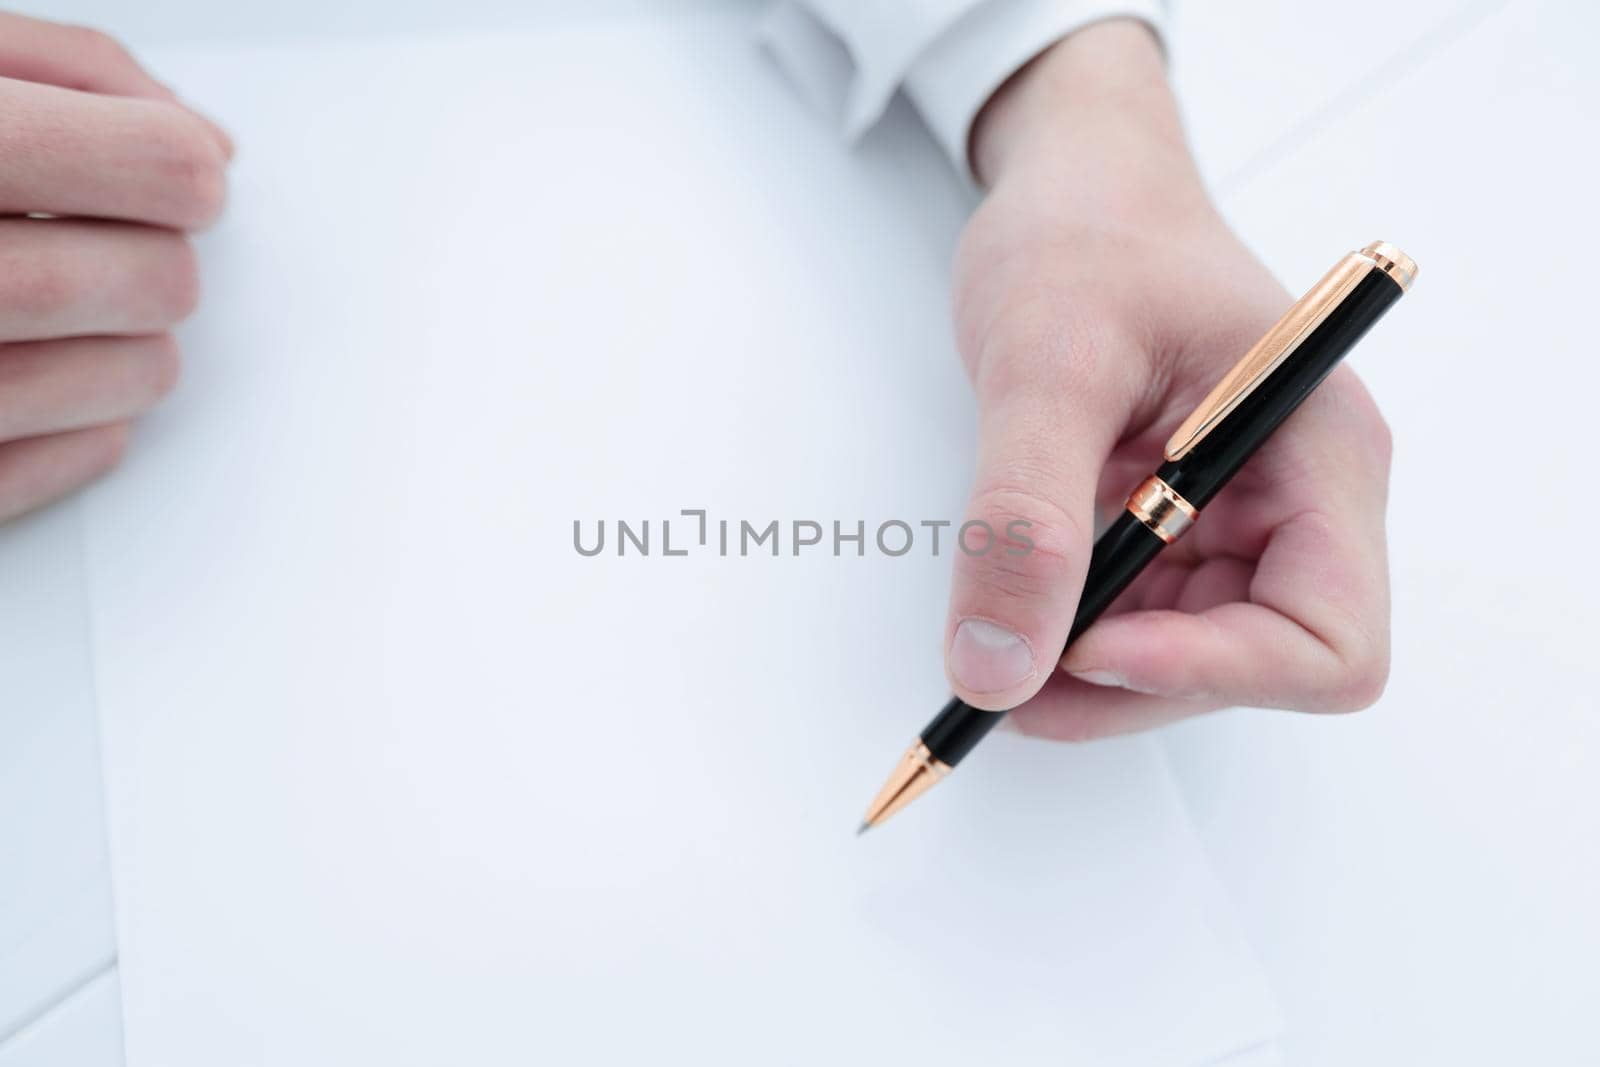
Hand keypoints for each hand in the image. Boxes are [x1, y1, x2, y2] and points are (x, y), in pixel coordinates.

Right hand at [0, 13, 229, 522]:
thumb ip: (56, 72)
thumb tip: (204, 144)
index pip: (145, 164)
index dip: (177, 169)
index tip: (181, 173)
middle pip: (142, 281)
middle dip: (165, 266)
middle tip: (135, 249)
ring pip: (118, 382)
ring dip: (140, 353)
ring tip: (91, 318)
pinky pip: (30, 472)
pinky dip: (77, 437)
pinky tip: (43, 390)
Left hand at [943, 19, 1390, 738]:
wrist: (1073, 187)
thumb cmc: (1087, 234)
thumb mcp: (1045, 365)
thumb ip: (1023, 516)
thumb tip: (996, 666)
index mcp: (1319, 450)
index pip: (1328, 638)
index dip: (1213, 671)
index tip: (1088, 649)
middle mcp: (1300, 496)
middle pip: (1259, 664)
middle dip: (1134, 685)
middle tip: (1004, 669)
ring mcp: (1243, 516)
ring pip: (1194, 657)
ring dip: (1096, 671)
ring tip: (997, 631)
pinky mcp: (1184, 524)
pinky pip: (1146, 620)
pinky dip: (1077, 633)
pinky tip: (1020, 597)